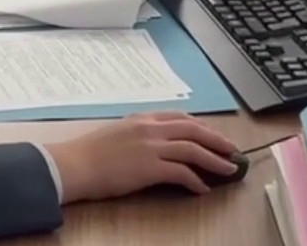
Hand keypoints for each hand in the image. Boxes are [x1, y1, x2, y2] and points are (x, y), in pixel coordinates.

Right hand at [46, 112, 240, 200]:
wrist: (75, 164)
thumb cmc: (89, 152)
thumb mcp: (117, 132)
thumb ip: (138, 133)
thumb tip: (154, 144)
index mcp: (142, 118)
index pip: (180, 118)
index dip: (201, 127)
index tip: (212, 135)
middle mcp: (150, 128)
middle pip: (193, 130)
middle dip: (216, 140)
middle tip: (232, 150)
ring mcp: (151, 147)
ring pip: (193, 149)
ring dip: (214, 160)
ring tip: (228, 169)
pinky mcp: (150, 167)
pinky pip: (182, 172)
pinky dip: (195, 180)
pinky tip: (202, 189)